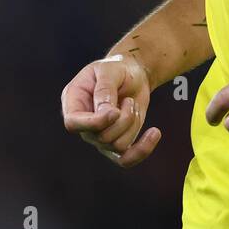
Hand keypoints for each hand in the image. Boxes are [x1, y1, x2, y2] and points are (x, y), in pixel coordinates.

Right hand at [61, 53, 160, 168]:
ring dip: (132, 124)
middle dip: (123, 119)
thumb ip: (104, 89)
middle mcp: (84, 123)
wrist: (133, 74)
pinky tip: (155, 132)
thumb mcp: (110, 70)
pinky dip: (143, 150)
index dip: (94, 123)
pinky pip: (126, 160)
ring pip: (117, 145)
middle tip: (129, 100)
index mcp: (73, 102)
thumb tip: (106, 115)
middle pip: (101, 137)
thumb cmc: (117, 68)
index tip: (115, 111)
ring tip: (131, 104)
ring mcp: (98, 136)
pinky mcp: (116, 143)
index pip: (73, 124)